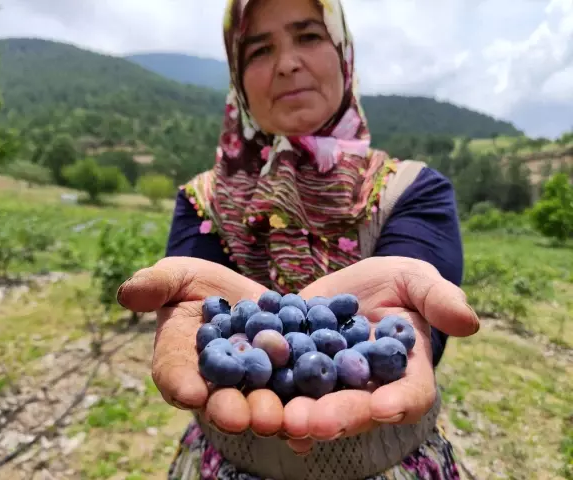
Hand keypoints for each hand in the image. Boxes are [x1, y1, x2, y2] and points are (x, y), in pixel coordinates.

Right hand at [116, 257, 285, 436]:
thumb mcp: (176, 276)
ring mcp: (250, 387)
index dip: (180, 383)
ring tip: (281, 421)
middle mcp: (213, 383)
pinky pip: (291, 400)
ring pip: (257, 405)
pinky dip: (300, 414)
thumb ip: (155, 284)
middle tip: (241, 417)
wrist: (241, 295)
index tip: (190, 392)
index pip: (174, 373)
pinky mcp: (283, 382)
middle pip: (218, 400)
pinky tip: (312, 429)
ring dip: (268, 416)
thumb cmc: (197, 285)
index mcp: (179, 360)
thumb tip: (127, 293)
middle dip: (228, 410)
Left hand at [282, 256, 479, 453]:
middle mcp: (368, 389)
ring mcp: (330, 386)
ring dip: (299, 417)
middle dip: (338, 417)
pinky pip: (284, 391)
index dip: (399, 403)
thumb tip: (469, 322)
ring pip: (318, 409)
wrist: (351, 285)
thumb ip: (438, 298)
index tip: (384, 407)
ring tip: (281, 418)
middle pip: (358, 410)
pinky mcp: (296, 373)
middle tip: (314, 422)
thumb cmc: (394, 283)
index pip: (411, 394)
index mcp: (405, 371)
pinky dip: (271, 398)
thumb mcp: (415, 279)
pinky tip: (255, 404)